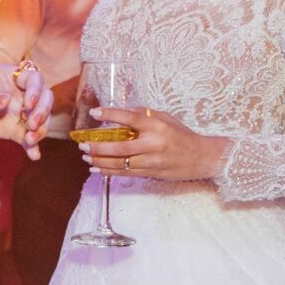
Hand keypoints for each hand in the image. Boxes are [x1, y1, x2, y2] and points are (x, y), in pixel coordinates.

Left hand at [0, 63, 50, 158]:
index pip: (33, 78)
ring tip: (31, 140)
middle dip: (43, 110)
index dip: (36, 90)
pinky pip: (25, 138)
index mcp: (7, 75)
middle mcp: (16, 92)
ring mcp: (15, 112)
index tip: (28, 103)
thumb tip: (6, 101)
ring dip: (41, 130)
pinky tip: (34, 155)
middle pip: (43, 99)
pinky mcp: (9, 130)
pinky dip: (32, 147)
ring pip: (39, 119)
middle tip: (33, 123)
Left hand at [82, 107, 231, 181]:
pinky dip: (109, 171)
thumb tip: (122, 112)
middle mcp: (154, 143)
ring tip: (85, 156)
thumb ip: (145, 115)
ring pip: (120, 162)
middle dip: (98, 146)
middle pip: (120, 146)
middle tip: (82, 144)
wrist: (202, 158)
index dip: (111, 115)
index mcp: (157, 126)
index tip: (95, 113)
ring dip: (99, 160)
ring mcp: (152, 160)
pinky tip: (96, 168)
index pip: (130, 118)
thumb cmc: (182, 136)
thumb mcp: (166, 119)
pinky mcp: (151, 172)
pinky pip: (126, 173)